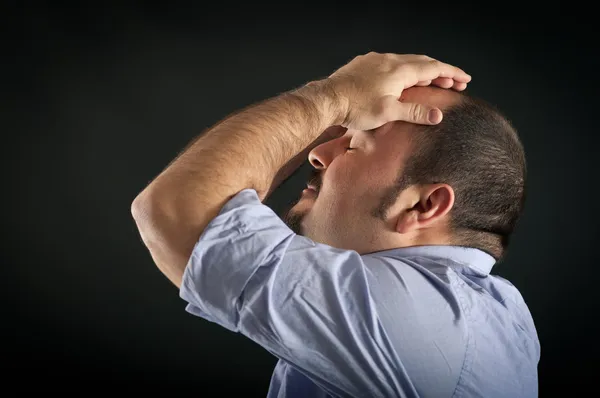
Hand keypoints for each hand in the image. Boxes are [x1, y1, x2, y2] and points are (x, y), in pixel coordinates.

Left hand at [326, 52, 471, 130]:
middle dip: (440, 72)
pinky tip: (400, 80)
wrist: (327, 99)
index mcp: (399, 70)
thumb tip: (437, 115)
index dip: (451, 73)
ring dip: (421, 71)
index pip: (433, 68)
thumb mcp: (389, 112)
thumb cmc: (356, 107)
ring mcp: (375, 60)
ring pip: (405, 62)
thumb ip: (414, 112)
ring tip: (431, 82)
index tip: (465, 79)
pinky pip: (390, 64)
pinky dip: (403, 71)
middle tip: (453, 83)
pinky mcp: (363, 64)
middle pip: (422, 62)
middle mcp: (389, 60)